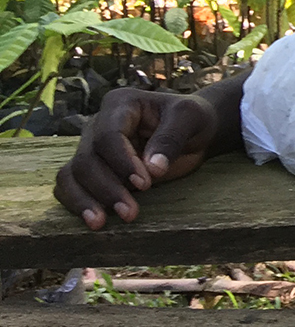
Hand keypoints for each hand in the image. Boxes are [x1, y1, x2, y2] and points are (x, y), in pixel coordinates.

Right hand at [54, 88, 220, 228]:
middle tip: (130, 213)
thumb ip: (171, 138)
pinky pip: (70, 186)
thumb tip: (152, 170)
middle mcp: (98, 124)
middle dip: (106, 188)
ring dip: (86, 200)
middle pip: (87, 159)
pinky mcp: (90, 169)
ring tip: (101, 223)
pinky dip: (77, 203)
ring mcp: (91, 147)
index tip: (145, 184)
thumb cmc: (191, 119)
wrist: (193, 131)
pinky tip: (94, 220)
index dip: (122, 162)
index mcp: (120, 104)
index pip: (108, 135)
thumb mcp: (190, 118)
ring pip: (73, 174)